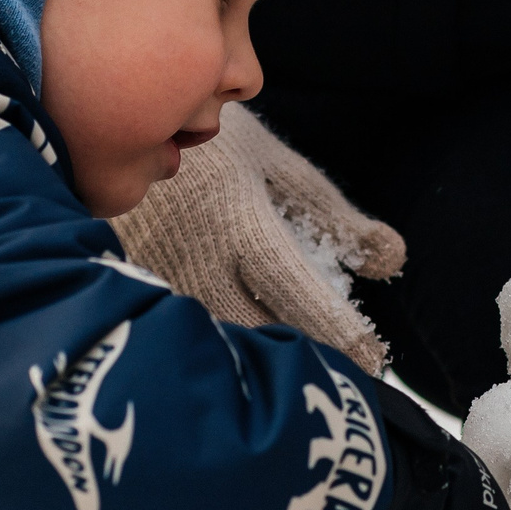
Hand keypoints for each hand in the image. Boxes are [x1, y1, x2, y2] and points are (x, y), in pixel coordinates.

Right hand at [110, 102, 403, 371]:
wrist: (118, 124)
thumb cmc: (214, 145)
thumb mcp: (279, 167)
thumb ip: (332, 217)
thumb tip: (392, 260)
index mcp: (239, 218)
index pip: (294, 286)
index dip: (336, 327)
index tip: (373, 359)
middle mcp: (197, 254)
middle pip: (254, 330)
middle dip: (299, 363)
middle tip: (339, 385)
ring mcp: (158, 276)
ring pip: (214, 341)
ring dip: (255, 367)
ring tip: (295, 383)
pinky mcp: (134, 290)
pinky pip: (181, 334)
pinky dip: (216, 353)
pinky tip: (239, 369)